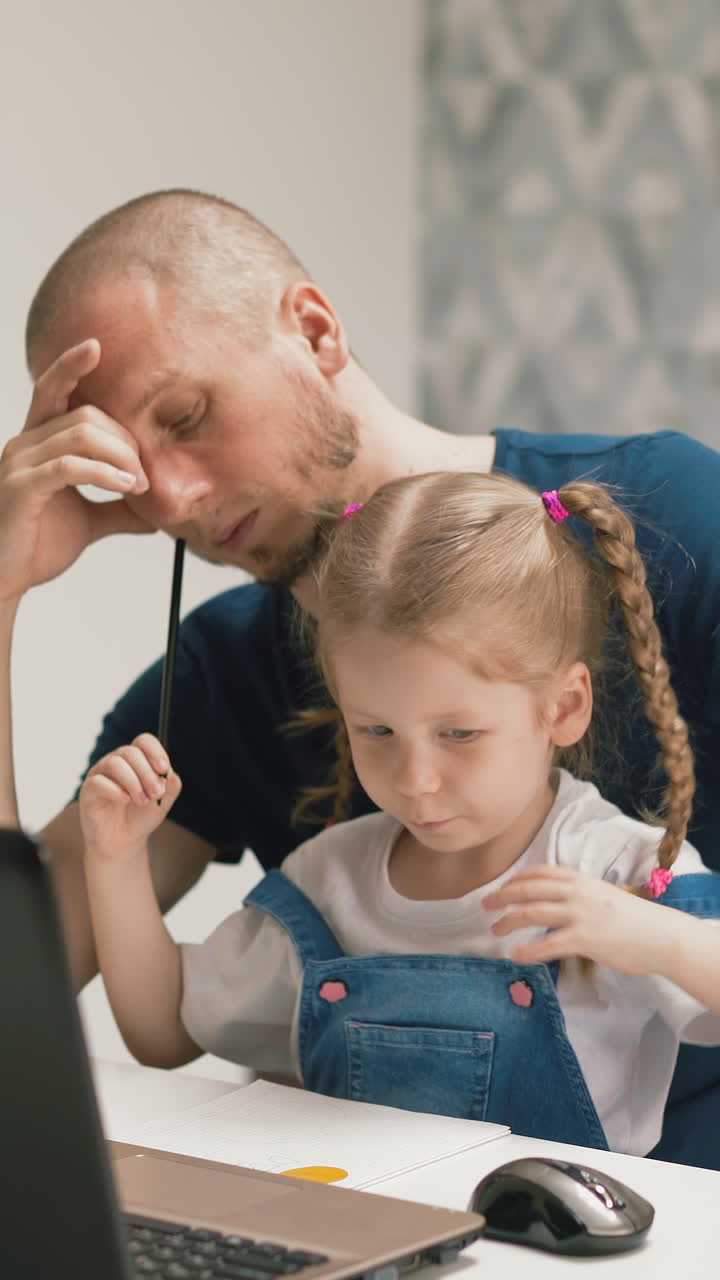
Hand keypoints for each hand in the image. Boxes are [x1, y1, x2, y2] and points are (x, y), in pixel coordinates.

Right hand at [0, 339, 151, 601]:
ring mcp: (18, 464)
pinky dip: (106, 472)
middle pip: (85, 414)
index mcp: (35, 443)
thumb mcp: (89, 521)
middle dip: (126, 439)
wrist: (5, 580)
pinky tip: (126, 485)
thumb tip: (156, 508)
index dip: (72, 366)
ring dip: (122, 455)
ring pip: (81, 434)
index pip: (52, 389)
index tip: (98, 346)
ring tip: (139, 484)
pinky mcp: (20, 488)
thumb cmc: (36, 546)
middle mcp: (23, 445)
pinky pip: (70, 466)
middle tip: (146, 475)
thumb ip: (119, 508)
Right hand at [79, 734, 181, 860]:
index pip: (144, 741)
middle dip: (147, 773)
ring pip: (114, 763)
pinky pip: (98, 781)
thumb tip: (169, 775)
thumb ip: (171, 785)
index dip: (155, 751)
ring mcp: (101, 773)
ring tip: (142, 801)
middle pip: (131, 752)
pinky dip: (114, 790)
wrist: (123, 840)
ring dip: (132, 782)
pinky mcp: (88, 789)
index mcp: (136, 759)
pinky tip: (124, 800)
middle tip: (156, 793)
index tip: (164, 769)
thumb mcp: (163, 800)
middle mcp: (117, 761)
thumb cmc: (142, 815)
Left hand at [483, 865, 668, 972]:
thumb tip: (554, 901)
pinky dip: (528, 950)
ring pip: (532, 913)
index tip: (502, 887)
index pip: (540, 872)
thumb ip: (578, 894)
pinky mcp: (583, 939)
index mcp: (581, 879)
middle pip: (529, 889)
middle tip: (486, 905)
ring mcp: (579, 915)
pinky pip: (547, 944)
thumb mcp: (602, 895)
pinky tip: (516, 956)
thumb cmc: (633, 919)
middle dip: (503, 896)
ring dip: (509, 921)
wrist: (659, 935)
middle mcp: (576, 893)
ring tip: (496, 929)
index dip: (516, 879)